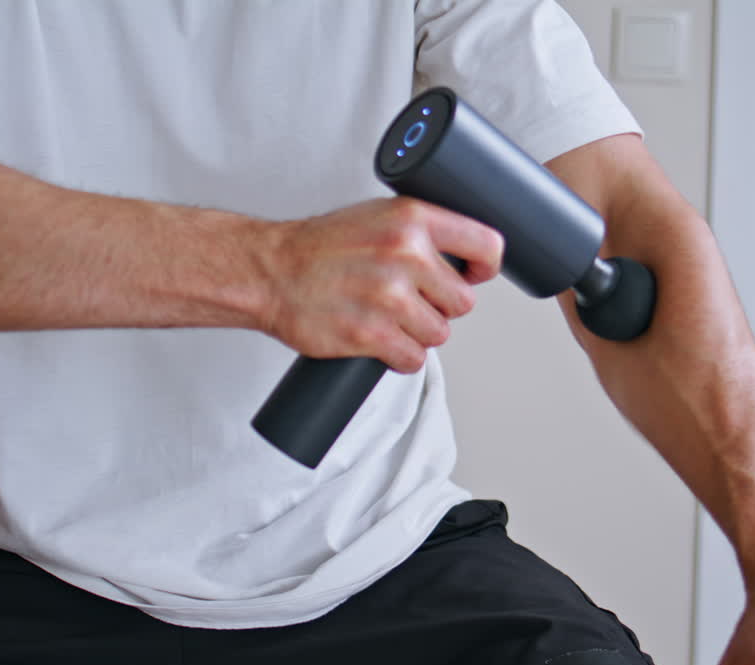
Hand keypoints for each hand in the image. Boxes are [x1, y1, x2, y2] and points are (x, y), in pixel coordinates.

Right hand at [258, 197, 502, 371]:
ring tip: (387, 317)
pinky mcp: (371, 334)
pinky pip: (414, 359)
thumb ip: (420, 232)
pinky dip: (400, 356)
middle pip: (464, 301)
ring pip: (440, 334)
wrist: (269, 271)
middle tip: (410, 299)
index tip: (475, 274)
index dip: (485, 267)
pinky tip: (379, 339)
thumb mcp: (376, 216)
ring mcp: (389, 297)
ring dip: (418, 333)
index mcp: (412, 218)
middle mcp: (405, 254)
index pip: (485, 244)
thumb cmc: (320, 247)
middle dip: (441, 306)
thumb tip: (463, 259)